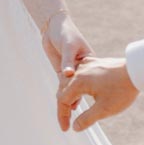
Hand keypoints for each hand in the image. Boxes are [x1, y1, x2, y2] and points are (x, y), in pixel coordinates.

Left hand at [41, 12, 92, 129]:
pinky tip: (70, 106)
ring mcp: (73, 71)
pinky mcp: (64, 71)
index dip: (88, 90)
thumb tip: (67, 74)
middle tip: (78, 119)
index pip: (89, 80)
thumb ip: (68, 60)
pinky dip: (68, 96)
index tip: (85, 104)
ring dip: (73, 100)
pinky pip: (67, 87)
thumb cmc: (65, 33)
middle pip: (82, 87)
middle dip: (80, 101)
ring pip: (74, 89)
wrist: (55, 25)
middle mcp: (82, 69)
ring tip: (72, 116)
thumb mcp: (69, 46)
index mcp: (88, 61)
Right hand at [57, 57, 138, 131]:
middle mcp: (79, 70)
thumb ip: (87, 119)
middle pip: (63, 89)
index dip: (62, 116)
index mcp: (79, 81)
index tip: (66, 128)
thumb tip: (75, 126)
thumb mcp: (104, 109)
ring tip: (73, 108)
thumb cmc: (121, 89)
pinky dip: (75, 84)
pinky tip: (81, 91)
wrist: (136, 71)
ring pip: (69, 80)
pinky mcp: (93, 62)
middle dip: (63, 106)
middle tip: (67, 120)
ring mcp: (86, 64)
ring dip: (68, 94)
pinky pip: (78, 73)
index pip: (62, 100)